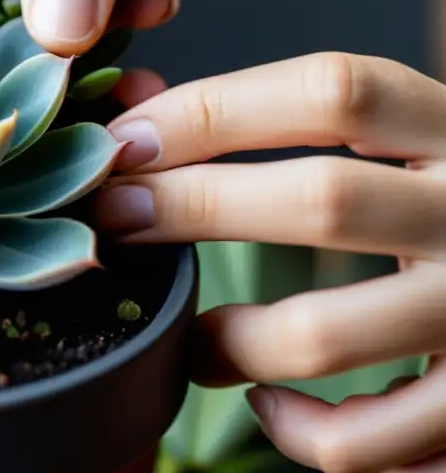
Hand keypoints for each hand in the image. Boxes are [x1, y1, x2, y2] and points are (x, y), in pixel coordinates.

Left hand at [97, 53, 445, 471]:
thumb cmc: (435, 196)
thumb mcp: (394, 136)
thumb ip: (278, 112)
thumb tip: (134, 107)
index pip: (332, 93)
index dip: (211, 112)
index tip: (127, 140)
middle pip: (322, 202)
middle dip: (194, 207)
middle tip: (117, 216)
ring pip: (327, 334)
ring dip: (229, 338)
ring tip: (186, 335)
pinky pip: (370, 441)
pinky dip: (301, 434)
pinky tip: (266, 403)